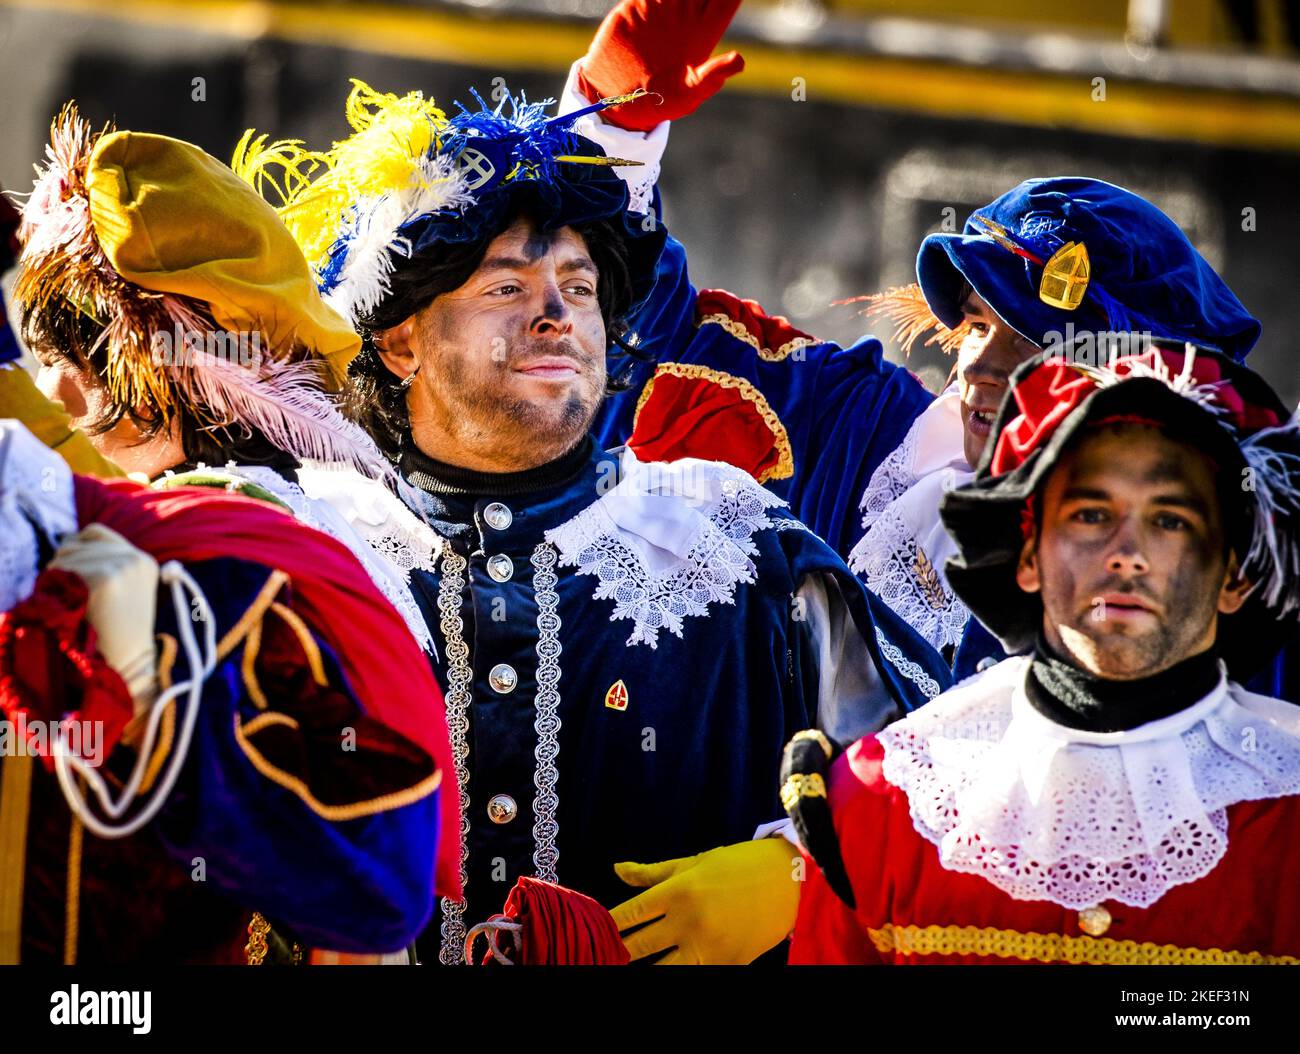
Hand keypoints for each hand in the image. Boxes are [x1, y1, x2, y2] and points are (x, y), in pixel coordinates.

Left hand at [49, 523, 159, 708]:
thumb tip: (66, 541)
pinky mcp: (104, 578)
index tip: (74, 575)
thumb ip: (103, 564)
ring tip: (72, 603)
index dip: (77, 548)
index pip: (95, 532)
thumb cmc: (115, 634)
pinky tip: (71, 607)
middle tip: (71, 597)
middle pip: (76, 542)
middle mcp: (135, 557)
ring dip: (58, 576)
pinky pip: (62, 570)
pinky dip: (57, 588)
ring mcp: (121, 565)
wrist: (126, 664)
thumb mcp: (121, 591)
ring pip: (65, 554)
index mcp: (143, 560)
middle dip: (65, 565)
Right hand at [576, 0, 744, 131]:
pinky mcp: (635, 7)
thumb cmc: (659, 103)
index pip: (725, 2)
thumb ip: (710, 78)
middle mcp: (685, 15)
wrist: (616, 101)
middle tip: (691, 3)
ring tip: (670, 1)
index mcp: (704, 33)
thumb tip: (740, 61)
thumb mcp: (687, 95)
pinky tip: (654, 0)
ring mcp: (660, 8)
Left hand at [610, 837, 802, 963]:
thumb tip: (617, 870)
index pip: (629, 915)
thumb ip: (653, 873)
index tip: (593, 931)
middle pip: (638, 948)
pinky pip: (694, 976)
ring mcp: (709, 948)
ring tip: (630, 964)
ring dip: (646, 968)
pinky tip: (669, 966)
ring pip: (662, 971)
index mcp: (678, 892)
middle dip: (618, 952)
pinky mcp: (728, 965)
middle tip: (602, 955)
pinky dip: (679, 972)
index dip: (607, 926)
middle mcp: (689, 922)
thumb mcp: (695, 862)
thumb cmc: (739, 865)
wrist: (792, 881)